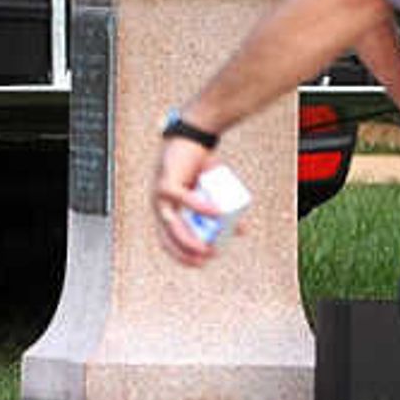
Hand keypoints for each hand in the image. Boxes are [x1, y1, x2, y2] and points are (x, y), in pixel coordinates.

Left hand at [150, 136, 222, 265]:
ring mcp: (159, 194)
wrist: (194, 136)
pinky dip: (200, 207)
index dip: (183, 255)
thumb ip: (223, 211)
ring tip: (207, 247)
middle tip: (208, 258)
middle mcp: (158, 204)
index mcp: (166, 210)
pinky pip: (183, 197)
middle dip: (187, 252)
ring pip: (172, 223)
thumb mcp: (214, 193)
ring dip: (189, 238)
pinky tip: (216, 214)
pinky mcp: (167, 180)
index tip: (203, 263)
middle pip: (168, 236)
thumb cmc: (201, 166)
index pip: (168, 241)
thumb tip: (241, 231)